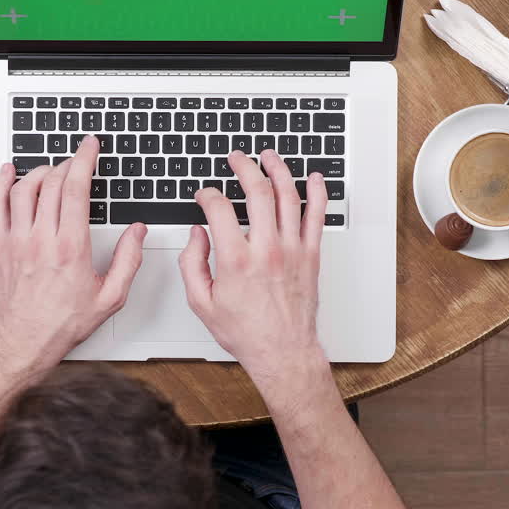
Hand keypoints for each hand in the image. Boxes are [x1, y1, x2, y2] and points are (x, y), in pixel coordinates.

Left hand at [0, 136, 146, 374]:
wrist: (25, 342)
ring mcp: (17, 240)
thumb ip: (128, 261)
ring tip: (54, 169)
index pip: (77, 189)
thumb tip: (137, 232)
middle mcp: (41, 239)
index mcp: (70, 248)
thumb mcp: (110, 298)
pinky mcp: (1, 246)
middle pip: (52, 183)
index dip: (84, 160)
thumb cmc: (63, 323)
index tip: (90, 146)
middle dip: (68, 163)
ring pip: (24, 188)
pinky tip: (9, 172)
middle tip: (78, 160)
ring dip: (41, 171)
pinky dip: (1, 183)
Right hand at [178, 149, 329, 383]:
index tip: (204, 195)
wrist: (282, 351)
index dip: (208, 195)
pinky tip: (314, 179)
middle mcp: (266, 249)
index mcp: (236, 259)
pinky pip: (317, 216)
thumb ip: (191, 264)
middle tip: (237, 158)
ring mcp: (292, 250)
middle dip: (244, 167)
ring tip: (269, 157)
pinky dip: (317, 193)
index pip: (220, 208)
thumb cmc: (246, 332)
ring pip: (288, 196)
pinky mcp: (310, 255)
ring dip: (278, 169)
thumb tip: (196, 235)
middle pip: (257, 191)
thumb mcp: (201, 303)